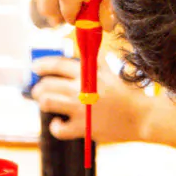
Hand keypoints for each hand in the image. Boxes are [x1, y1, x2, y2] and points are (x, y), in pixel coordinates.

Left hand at [31, 54, 152, 142]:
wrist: (140, 117)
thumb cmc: (125, 94)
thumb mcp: (110, 71)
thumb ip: (95, 59)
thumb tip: (86, 45)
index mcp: (87, 73)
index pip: (57, 64)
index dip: (42, 65)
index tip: (35, 67)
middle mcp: (80, 89)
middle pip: (47, 85)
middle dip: (38, 88)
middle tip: (38, 91)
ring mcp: (80, 109)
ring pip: (47, 102)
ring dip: (43, 102)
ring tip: (46, 103)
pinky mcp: (82, 128)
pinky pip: (59, 129)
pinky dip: (55, 127)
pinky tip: (59, 123)